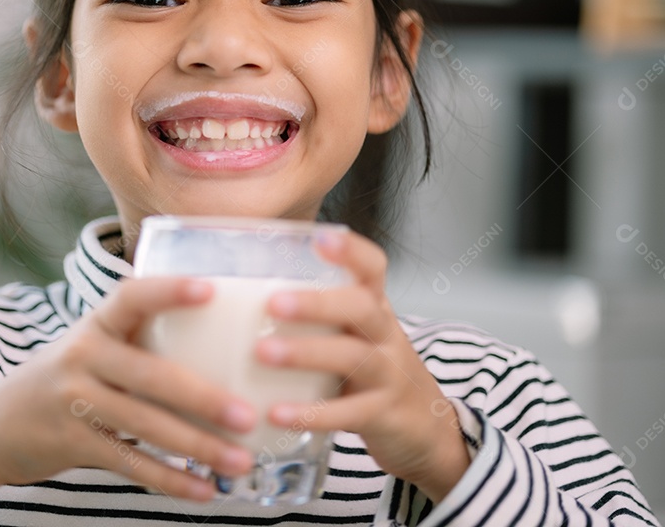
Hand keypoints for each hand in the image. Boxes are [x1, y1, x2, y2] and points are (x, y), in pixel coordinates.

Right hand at [0, 277, 256, 500]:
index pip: (132, 297)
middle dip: (204, 398)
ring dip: (197, 447)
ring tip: (240, 462)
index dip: (170, 290)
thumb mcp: (92, 347)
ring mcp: (72, 400)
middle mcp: (81, 356)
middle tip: (248, 415)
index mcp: (96, 324)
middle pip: (151, 375)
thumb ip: (140, 342)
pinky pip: (128, 463)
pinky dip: (169, 479)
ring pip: (145, 425)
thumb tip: (226, 347)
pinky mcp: (70, 442)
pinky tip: (204, 490)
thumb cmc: (66, 378)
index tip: (211, 289)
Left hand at [255, 229, 470, 501]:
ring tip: (261, 353)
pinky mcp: (382, 414)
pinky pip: (347, 413)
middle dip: (317, 304)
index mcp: (374, 307)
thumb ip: (315, 311)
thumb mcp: (354, 332)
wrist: (425, 426)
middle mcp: (384, 334)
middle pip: (360, 308)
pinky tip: (275, 413)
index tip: (320, 238)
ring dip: (305, 352)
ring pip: (352, 357)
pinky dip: (311, 413)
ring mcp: (387, 374)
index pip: (373, 267)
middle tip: (272, 303)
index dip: (351, 251)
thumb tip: (240, 287)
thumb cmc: (371, 368)